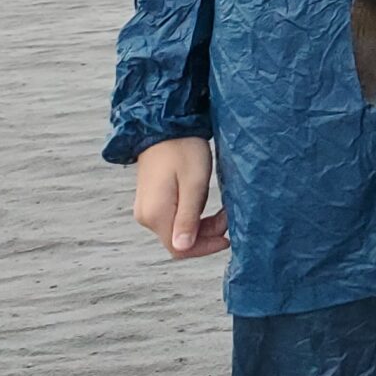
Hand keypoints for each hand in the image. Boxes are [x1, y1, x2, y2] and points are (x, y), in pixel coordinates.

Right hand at [133, 136, 228, 259]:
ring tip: (222, 210)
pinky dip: (192, 217)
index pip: (179, 249)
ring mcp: (148, 209)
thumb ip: (187, 218)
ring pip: (177, 230)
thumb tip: (181, 248)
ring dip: (202, 226)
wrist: (165, 127)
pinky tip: (205, 203)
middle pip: (178, 241)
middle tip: (228, 216)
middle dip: (206, 235)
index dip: (204, 248)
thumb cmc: (184, 150)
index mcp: (156, 214)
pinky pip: (173, 218)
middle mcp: (146, 216)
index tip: (227, 239)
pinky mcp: (153, 202)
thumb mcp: (193, 184)